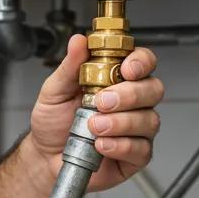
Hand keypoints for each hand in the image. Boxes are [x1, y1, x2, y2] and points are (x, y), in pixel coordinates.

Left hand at [25, 34, 163, 191]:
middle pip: (153, 89)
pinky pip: (141, 148)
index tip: (126, 69)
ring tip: (94, 127)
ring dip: (121, 123)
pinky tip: (101, 145)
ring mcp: (136, 128)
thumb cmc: (54, 122)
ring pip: (149, 120)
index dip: (141, 62)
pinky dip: (121, 146)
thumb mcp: (55, 90)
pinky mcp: (135, 155)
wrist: (45, 156)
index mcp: (116, 80)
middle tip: (101, 102)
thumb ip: (70, 67)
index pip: (143, 62)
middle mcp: (132, 102)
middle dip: (129, 95)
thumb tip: (79, 41)